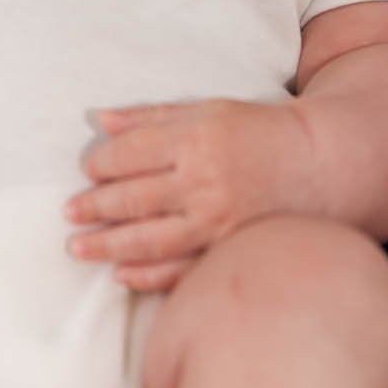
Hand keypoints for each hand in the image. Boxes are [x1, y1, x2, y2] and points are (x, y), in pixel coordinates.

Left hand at [65, 99, 304, 291]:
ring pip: (147, 239)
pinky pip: (179, 270)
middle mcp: (203, 182)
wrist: (318, 165)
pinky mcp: (228, 250)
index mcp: (196, 139)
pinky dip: (146, 276)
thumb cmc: (258, 133)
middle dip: (93, 207)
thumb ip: (151, 117)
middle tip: (69, 213)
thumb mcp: (207, 111)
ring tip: (78, 247)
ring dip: (106, 245)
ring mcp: (216, 222)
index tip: (87, 171)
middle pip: (132, 198)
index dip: (100, 164)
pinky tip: (120, 275)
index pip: (130, 155)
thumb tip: (99, 120)